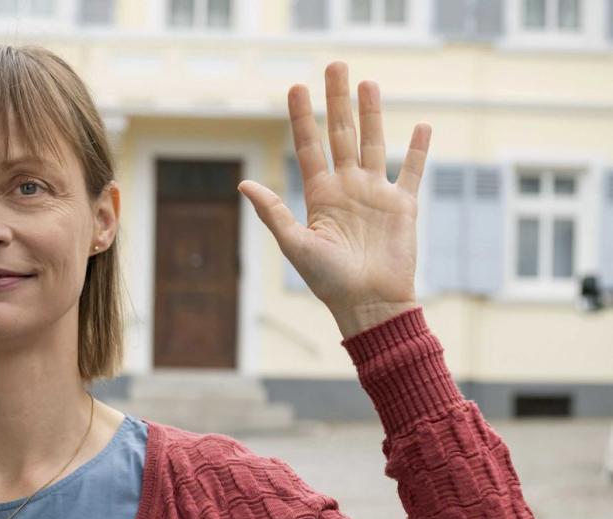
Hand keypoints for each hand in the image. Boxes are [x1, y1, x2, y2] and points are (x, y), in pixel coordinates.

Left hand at [237, 62, 430, 336]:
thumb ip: (273, 213)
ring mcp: (376, 194)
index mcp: (320, 196)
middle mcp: (347, 188)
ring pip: (374, 143)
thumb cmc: (328, 282)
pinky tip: (421, 125)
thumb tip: (244, 183)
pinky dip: (418, 149)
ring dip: (372, 113)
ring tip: (368, 82)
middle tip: (335, 65)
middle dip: (338, 100)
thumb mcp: (296, 245)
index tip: (296, 87)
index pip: (309, 146)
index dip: (302, 118)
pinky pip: (411, 171)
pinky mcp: (403, 206)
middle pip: (342, 134)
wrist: (368, 305)